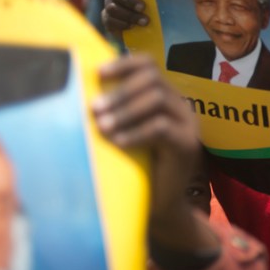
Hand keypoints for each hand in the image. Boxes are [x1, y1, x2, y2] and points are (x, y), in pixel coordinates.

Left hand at [92, 54, 201, 246]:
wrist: (161, 205)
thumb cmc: (136, 168)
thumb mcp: (125, 132)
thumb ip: (116, 112)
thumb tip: (82, 94)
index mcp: (165, 97)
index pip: (149, 65)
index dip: (123, 64)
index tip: (97, 74)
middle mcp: (180, 106)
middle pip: (153, 79)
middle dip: (120, 91)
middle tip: (94, 108)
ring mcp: (188, 124)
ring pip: (157, 99)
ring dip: (125, 111)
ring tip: (102, 126)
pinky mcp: (188, 144)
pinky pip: (161, 128)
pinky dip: (135, 133)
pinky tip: (117, 142)